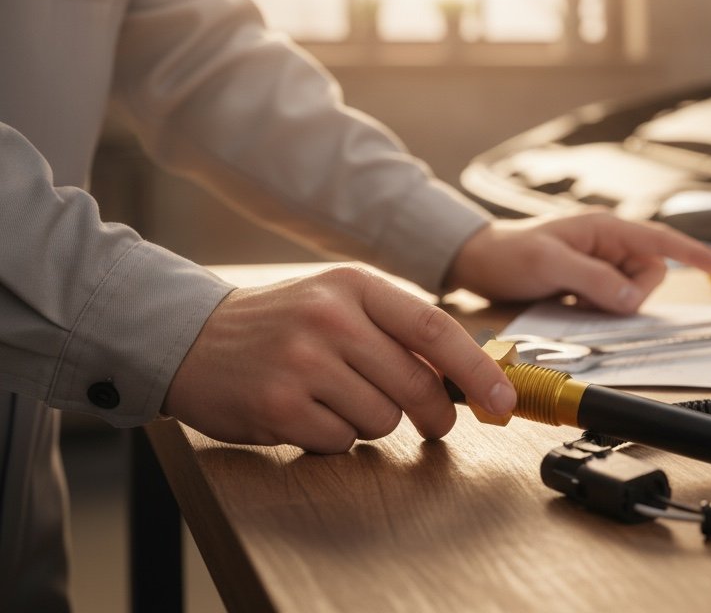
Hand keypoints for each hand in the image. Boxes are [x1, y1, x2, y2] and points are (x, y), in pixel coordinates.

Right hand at [163, 266, 514, 453]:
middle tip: (434, 422)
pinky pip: (341, 441)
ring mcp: (303, 362)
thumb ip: (398, 330)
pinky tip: (307, 414)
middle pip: (416, 384)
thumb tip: (468, 375)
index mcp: (355, 285)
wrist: (190, 337)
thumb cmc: (281, 324)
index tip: (503, 400)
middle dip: (435, 414)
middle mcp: (331, 318)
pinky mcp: (279, 405)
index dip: (477, 370)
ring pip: (382, 418)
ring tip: (337, 400)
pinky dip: (334, 438)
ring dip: (372, 423)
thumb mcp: (340, 303)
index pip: (435, 327)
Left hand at [444, 212, 710, 313]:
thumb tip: (632, 298)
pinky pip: (613, 299)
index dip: (695, 253)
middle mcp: (608, 243)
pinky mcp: (589, 282)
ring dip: (613, 302)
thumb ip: (594, 279)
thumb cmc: (508, 253)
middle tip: (591, 296)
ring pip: (632, 291)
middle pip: (650, 274)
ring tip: (576, 298)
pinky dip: (602, 307)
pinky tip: (574, 303)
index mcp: (605, 228)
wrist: (476, 262)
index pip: (661, 240)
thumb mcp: (549, 264)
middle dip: (631, 293)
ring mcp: (599, 263)